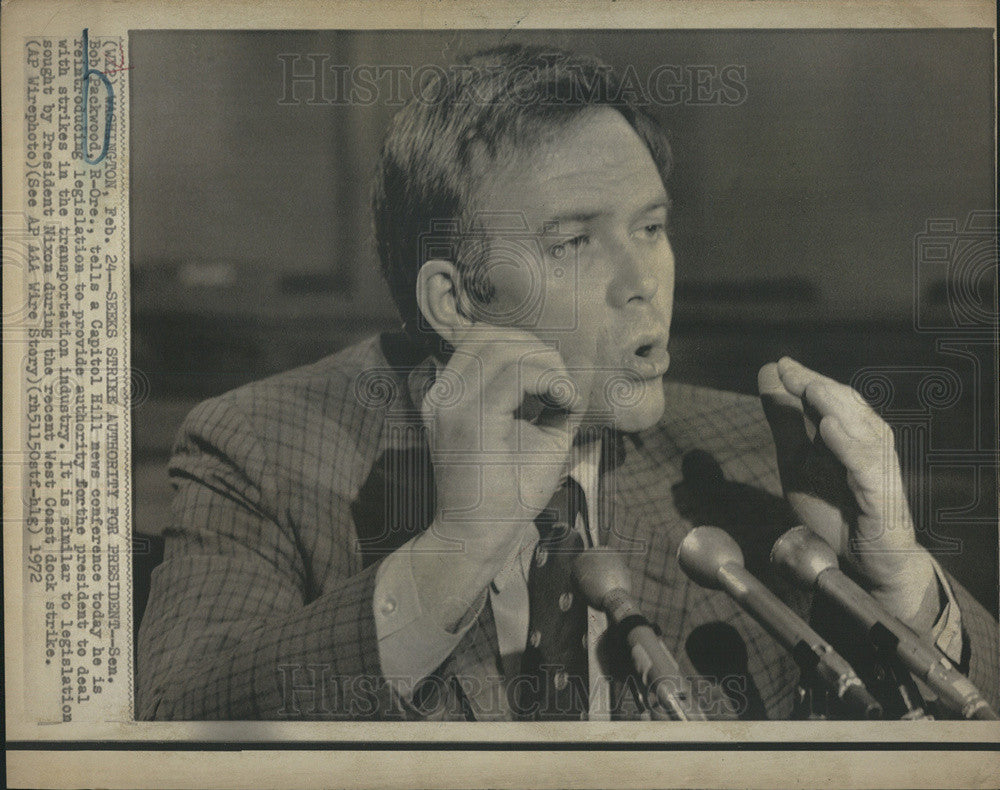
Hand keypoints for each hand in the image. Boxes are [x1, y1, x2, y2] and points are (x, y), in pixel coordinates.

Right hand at [412, 328, 584, 628]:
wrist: (479, 539)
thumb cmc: (508, 493)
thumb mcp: (537, 435)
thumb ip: (551, 401)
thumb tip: (577, 372)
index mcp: (450, 395)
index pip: (482, 339)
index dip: (526, 346)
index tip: (554, 382)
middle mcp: (443, 394)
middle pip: (491, 335)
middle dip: (538, 350)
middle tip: (562, 388)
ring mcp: (451, 405)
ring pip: (502, 348)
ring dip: (546, 365)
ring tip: (564, 398)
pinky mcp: (469, 421)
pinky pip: (514, 375)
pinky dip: (549, 381)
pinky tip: (565, 403)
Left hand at [758, 357, 935, 626]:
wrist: (862, 563)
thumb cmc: (834, 507)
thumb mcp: (797, 460)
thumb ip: (785, 421)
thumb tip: (767, 374)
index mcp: (850, 433)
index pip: (829, 397)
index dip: (805, 379)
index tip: (778, 364)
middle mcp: (869, 444)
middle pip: (845, 406)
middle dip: (815, 386)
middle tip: (788, 369)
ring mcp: (878, 469)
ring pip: (860, 429)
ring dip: (834, 407)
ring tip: (809, 389)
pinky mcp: (882, 496)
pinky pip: (866, 465)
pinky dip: (848, 445)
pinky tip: (829, 428)